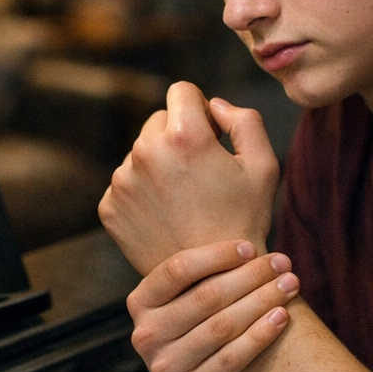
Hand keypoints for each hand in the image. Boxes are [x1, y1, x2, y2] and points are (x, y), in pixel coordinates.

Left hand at [99, 82, 279, 275]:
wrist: (213, 280)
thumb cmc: (243, 220)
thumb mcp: (263, 165)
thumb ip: (244, 119)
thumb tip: (214, 105)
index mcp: (183, 136)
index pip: (182, 91)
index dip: (201, 109)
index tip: (212, 136)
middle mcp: (145, 153)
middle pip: (157, 120)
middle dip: (178, 136)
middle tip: (200, 172)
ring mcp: (122, 182)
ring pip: (140, 152)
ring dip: (159, 165)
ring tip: (184, 200)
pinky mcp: (109, 207)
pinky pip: (126, 182)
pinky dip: (142, 192)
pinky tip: (166, 215)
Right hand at [127, 240, 298, 371]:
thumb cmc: (200, 337)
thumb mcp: (188, 304)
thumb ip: (203, 274)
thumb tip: (247, 234)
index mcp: (140, 302)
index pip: (176, 269)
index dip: (217, 255)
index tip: (252, 246)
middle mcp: (145, 334)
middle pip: (205, 296)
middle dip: (250, 276)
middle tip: (283, 263)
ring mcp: (165, 365)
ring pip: (222, 326)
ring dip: (262, 301)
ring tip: (290, 285)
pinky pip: (232, 358)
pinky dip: (260, 335)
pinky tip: (282, 318)